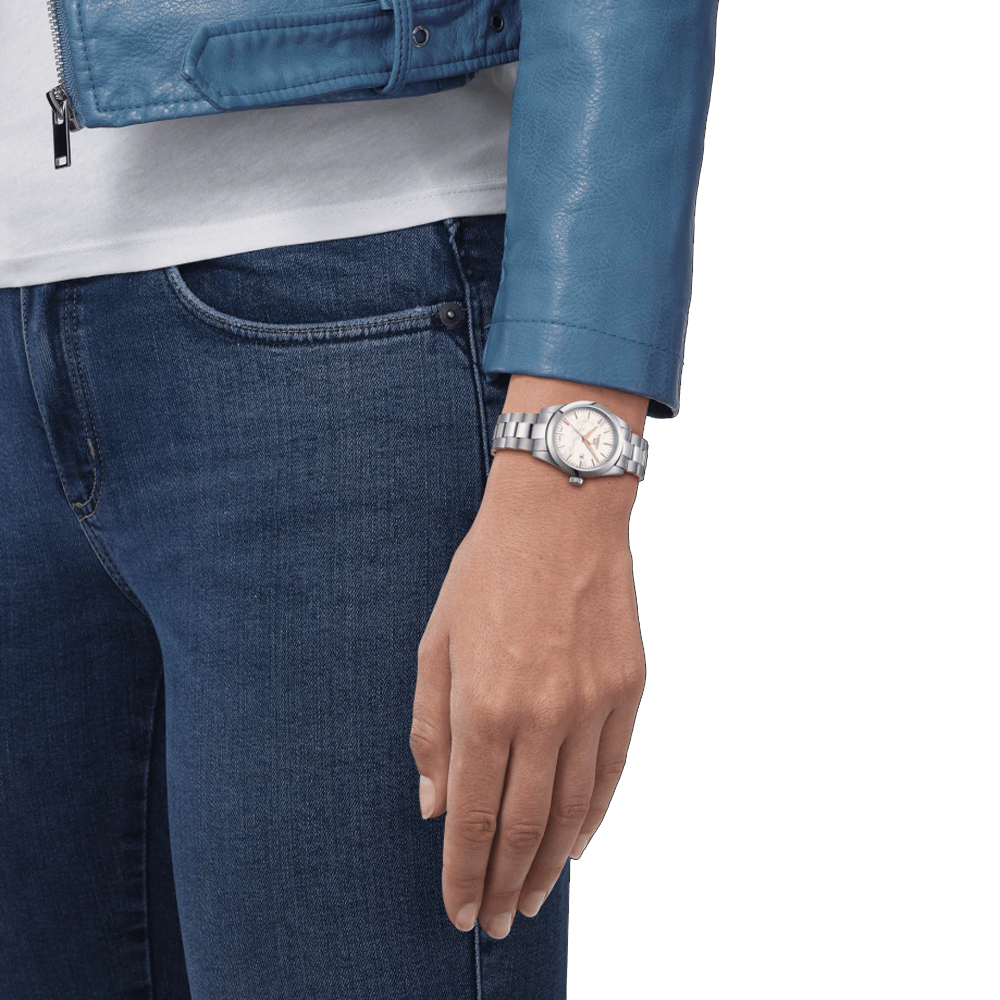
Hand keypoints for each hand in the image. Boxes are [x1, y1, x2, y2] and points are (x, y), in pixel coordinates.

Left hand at [410, 377, 647, 939]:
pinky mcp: (629, 690)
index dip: (462, 873)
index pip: (470, 817)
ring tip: (530, 898)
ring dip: (547, 864)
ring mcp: (592, 705)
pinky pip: (611, 773)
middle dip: (502, 884)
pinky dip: (593, 818)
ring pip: (571, 812)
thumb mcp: (435, 641)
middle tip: (494, 922)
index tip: (459, 911)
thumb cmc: (487, 572)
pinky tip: (575, 845)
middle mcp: (542, 715)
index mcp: (484, 704)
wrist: (562, 512)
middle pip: (521, 827)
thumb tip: (431, 804)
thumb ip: (430, 727)